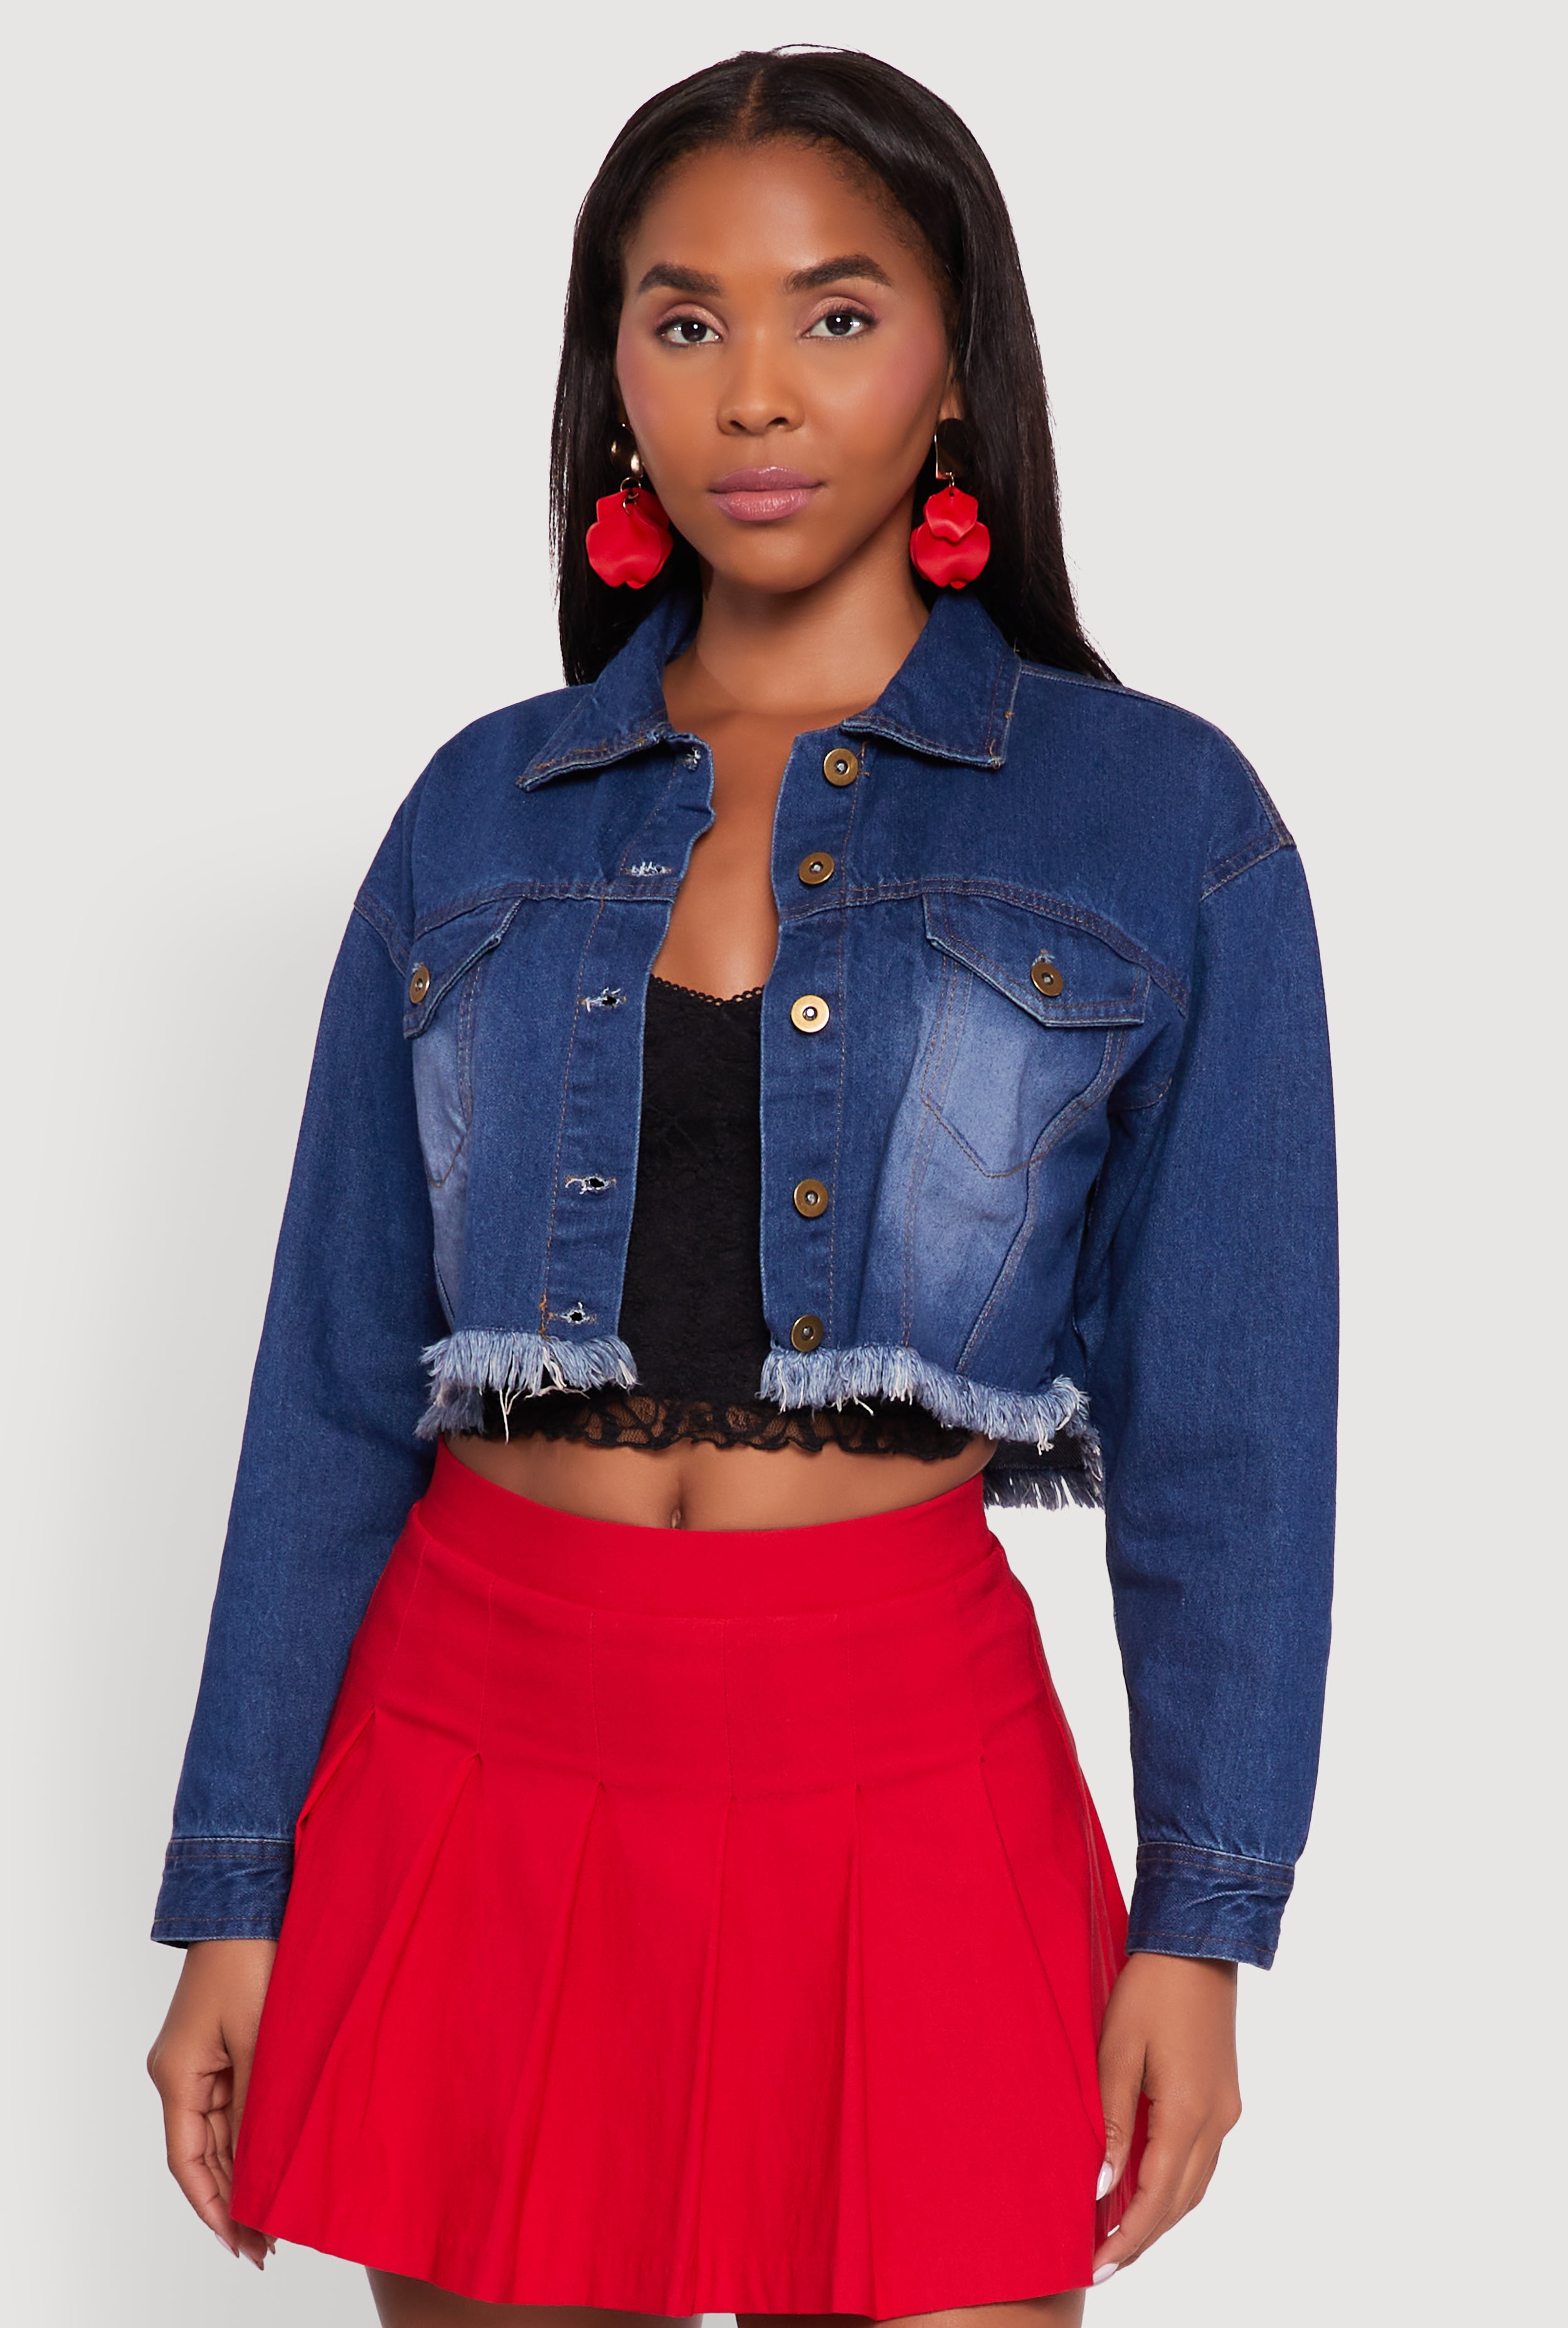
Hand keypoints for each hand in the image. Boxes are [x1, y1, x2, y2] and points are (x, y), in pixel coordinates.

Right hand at [147, 1937, 278, 2268]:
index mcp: (178, 2075)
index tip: (238, 2243)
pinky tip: (269, 2160)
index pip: (188, 2159)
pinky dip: (249, 2135)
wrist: (249, 1903)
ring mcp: (200, 2059)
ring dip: (242, 2171)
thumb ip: (256, 2104)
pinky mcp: (221, 2045)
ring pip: (217, 2133)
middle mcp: (181, 2072)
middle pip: (201, 2153)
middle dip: (231, 2199)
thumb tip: (261, 2165)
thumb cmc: (251, 1961)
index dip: (213, 2205)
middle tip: (265, 2245)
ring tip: (273, 2218)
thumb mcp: (258, 2039)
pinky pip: (231, 2105)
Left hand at [1092, 1951, 1240, 2282]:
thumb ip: (1112, 2121)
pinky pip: (1202, 2160)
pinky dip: (1174, 2185)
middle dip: (1142, 2238)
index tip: (1096, 2264)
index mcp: (1189, 2112)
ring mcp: (1226, 2110)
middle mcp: (1217, 2120)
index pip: (1156, 2197)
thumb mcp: (1117, 2049)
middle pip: (1180, 2202)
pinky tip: (1147, 2189)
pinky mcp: (1224, 2097)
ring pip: (1195, 2185)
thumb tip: (1102, 2185)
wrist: (1196, 1944)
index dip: (1126, 2237)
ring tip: (1120, 2238)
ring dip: (1160, 2216)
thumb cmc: (1149, 1989)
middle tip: (1102, 2265)